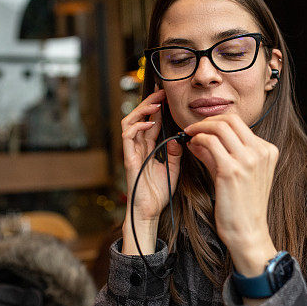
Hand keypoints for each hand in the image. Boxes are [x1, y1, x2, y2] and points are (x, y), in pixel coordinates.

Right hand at [120, 89, 182, 254]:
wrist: (150, 212)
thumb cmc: (159, 193)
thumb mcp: (173, 168)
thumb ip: (175, 152)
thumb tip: (179, 137)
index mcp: (148, 148)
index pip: (151, 122)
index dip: (158, 108)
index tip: (169, 97)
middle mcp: (138, 147)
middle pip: (139, 117)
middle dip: (149, 103)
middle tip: (162, 93)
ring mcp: (132, 152)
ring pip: (129, 122)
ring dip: (142, 110)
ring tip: (155, 104)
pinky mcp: (129, 159)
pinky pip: (128, 137)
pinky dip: (138, 126)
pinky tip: (151, 123)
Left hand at [184, 114, 277, 276]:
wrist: (248, 232)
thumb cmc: (242, 206)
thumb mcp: (236, 173)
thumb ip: (219, 154)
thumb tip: (199, 138)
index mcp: (268, 150)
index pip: (240, 124)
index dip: (217, 122)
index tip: (203, 128)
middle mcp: (261, 152)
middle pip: (231, 119)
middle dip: (208, 120)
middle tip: (193, 128)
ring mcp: (248, 160)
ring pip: (220, 127)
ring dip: (200, 128)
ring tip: (189, 135)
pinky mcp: (231, 170)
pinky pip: (210, 142)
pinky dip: (198, 140)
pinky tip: (192, 146)